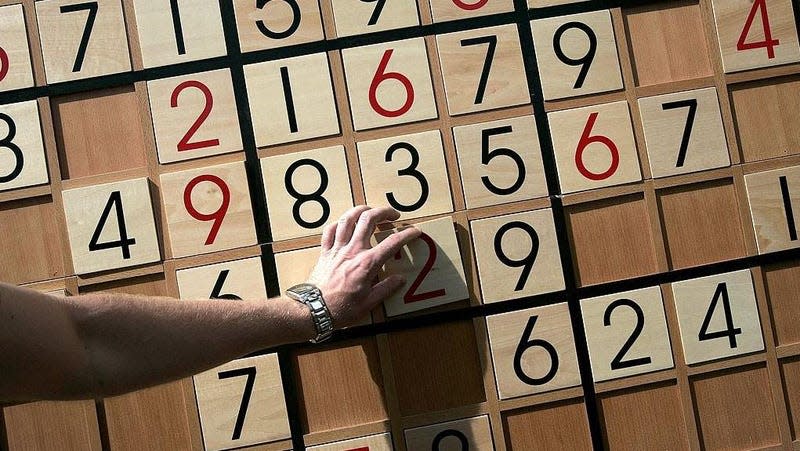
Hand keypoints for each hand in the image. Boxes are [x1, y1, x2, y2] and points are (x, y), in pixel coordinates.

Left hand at [306, 206, 420, 328]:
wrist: (313, 310)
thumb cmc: (340, 309)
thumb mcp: (369, 303)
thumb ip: (386, 288)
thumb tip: (400, 279)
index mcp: (367, 263)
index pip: (392, 243)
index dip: (407, 234)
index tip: (414, 231)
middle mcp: (352, 250)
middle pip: (369, 219)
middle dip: (384, 212)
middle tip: (394, 215)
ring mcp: (337, 249)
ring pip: (349, 218)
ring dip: (361, 210)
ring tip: (371, 210)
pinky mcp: (325, 252)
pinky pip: (330, 230)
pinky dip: (339, 223)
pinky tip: (345, 223)